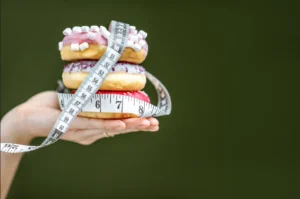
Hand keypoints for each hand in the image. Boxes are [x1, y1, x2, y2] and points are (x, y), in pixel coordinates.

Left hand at [1, 91, 158, 144]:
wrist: (30, 116)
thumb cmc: (55, 107)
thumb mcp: (78, 102)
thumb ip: (93, 100)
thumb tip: (109, 87)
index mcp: (94, 126)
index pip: (120, 124)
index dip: (136, 123)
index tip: (153, 121)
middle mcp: (91, 132)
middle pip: (119, 129)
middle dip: (138, 126)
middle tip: (156, 124)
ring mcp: (83, 130)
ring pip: (110, 128)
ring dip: (129, 126)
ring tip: (145, 124)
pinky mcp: (73, 126)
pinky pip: (93, 125)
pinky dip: (108, 126)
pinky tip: (121, 125)